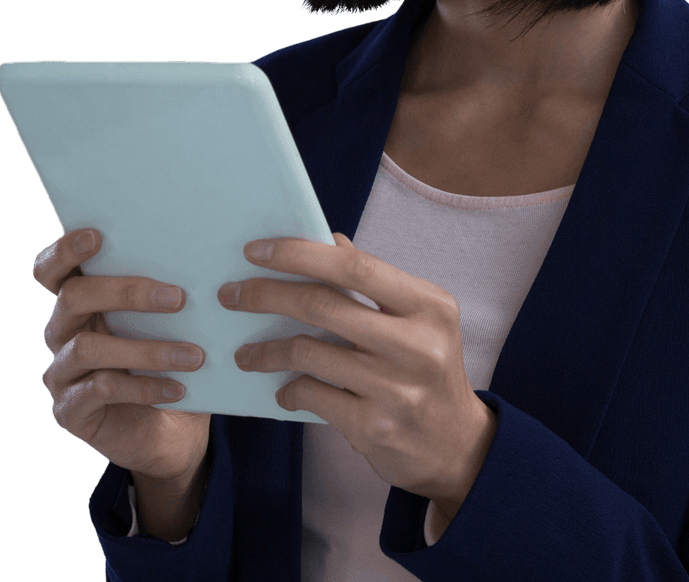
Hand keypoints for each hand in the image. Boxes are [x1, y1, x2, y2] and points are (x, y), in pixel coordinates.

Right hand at [34, 228, 209, 481]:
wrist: (171, 429)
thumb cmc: (169, 357)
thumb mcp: (170, 322)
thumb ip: (169, 290)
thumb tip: (206, 252)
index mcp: (81, 300)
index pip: (53, 269)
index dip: (65, 249)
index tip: (97, 235)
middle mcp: (63, 331)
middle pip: (73, 297)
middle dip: (126, 291)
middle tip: (178, 298)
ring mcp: (62, 372)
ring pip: (88, 347)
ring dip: (148, 349)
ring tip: (195, 355)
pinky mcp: (70, 410)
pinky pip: (100, 390)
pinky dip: (144, 387)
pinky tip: (179, 389)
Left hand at [218, 233, 496, 514]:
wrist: (456, 446)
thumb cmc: (428, 368)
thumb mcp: (419, 318)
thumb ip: (375, 282)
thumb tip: (328, 242)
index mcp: (429, 305)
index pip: (355, 267)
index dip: (301, 254)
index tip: (257, 250)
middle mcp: (417, 344)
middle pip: (323, 305)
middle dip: (267, 295)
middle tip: (231, 294)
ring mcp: (396, 388)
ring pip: (309, 353)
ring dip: (266, 351)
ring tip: (246, 353)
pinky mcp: (374, 427)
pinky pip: (312, 395)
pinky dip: (288, 390)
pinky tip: (283, 390)